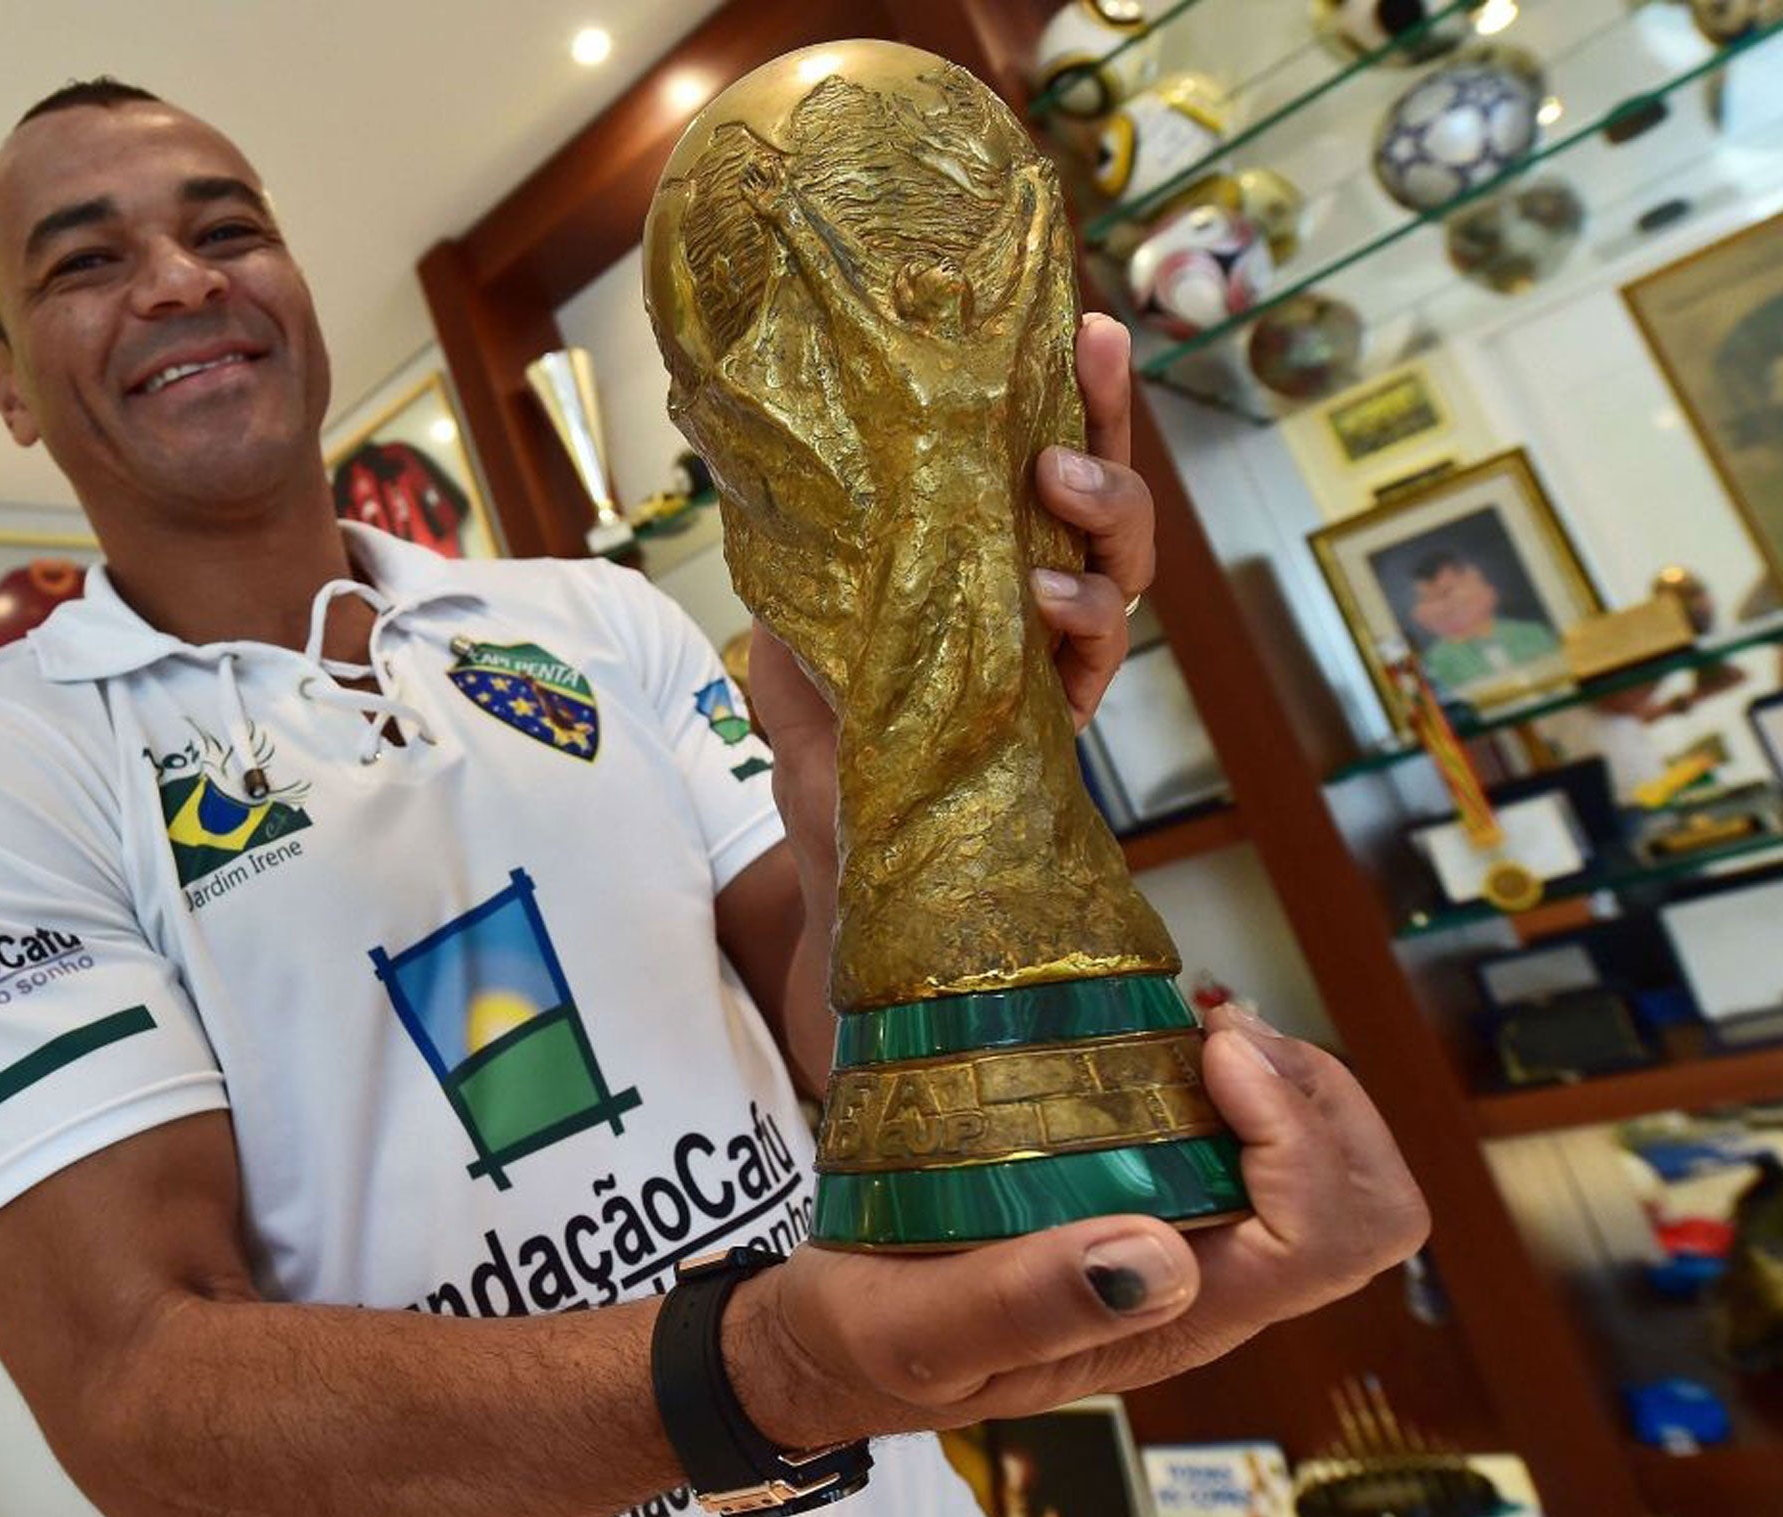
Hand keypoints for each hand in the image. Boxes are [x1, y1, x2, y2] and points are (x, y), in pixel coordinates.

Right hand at [725, 1005, 1430, 1443]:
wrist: (830, 1341)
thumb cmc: (872, 1344)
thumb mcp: (922, 1331)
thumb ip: (1028, 1304)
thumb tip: (1166, 1256)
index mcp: (1170, 1323)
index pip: (1321, 1239)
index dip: (1299, 1138)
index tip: (1210, 1052)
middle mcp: (1204, 1284)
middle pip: (1362, 1203)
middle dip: (1321, 1099)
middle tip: (1219, 1028)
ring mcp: (1190, 1240)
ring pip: (1327, 1164)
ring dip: (1289, 1077)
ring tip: (1200, 1020)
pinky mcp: (1154, 1196)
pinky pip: (1258, 1139)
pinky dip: (1245, 1075)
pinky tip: (1172, 1037)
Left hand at [744, 312, 1155, 892]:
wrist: (838, 838)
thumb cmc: (830, 722)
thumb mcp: (800, 612)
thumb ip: (803, 542)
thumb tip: (753, 446)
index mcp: (987, 545)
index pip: (1040, 449)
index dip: (1071, 384)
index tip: (1084, 315)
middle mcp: (1039, 587)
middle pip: (1105, 487)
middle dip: (1110, 413)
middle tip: (1093, 356)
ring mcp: (1060, 652)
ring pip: (1125, 563)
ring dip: (1106, 507)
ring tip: (1055, 479)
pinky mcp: (1064, 715)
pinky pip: (1101, 656)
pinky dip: (1082, 619)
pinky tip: (1045, 600)